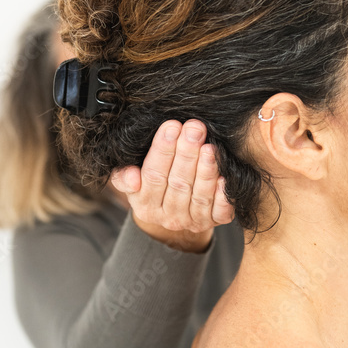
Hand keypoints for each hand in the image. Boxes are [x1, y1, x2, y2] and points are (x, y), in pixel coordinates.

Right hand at [110, 119, 234, 252]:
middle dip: (187, 153)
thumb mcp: (132, 179)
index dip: (162, 150)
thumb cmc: (154, 183)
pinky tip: (224, 176)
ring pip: (199, 196)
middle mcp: (167, 217)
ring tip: (210, 147)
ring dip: (205, 171)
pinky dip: (223, 195)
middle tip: (194, 128)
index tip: (172, 126)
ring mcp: (192, 221)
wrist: (175, 211)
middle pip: (177, 183)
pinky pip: (220, 210)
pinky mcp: (214, 222)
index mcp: (144, 205)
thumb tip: (132, 176)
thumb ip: (123, 175)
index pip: (152, 175)